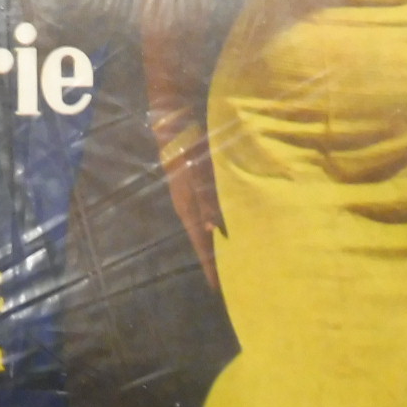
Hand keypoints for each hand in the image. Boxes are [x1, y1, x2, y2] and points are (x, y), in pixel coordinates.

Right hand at [152, 119, 224, 293]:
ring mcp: (189, 194)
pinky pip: (207, 211)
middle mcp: (187, 205)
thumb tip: (211, 230)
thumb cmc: (190, 146)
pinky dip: (217, 223)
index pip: (200, 243)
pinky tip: (227, 223)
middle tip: (229, 278)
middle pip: (202, 238)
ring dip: (216, 241)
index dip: (209, 264)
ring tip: (231, 256)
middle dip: (213, 258)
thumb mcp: (199, 173)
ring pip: (204, 226)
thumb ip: (206, 199)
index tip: (218, 287)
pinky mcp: (194, 183)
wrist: (175, 119)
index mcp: (188, 206)